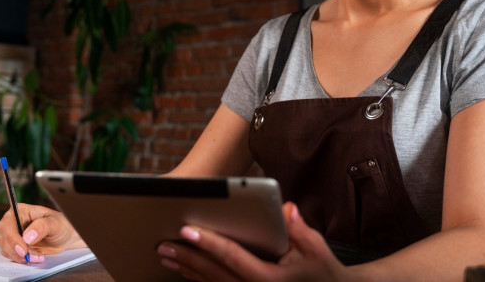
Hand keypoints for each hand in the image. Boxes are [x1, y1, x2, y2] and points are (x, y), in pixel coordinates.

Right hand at [0, 203, 85, 263]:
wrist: (65, 238)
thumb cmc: (60, 225)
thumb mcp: (55, 223)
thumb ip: (42, 226)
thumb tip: (27, 236)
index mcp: (20, 211)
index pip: (7, 224)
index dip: (11, 238)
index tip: (22, 249)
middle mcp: (13, 223)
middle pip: (3, 239)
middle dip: (16, 251)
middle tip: (30, 257)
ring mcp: (13, 236)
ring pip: (5, 249)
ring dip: (20, 256)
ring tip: (38, 255)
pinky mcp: (15, 248)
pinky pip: (11, 256)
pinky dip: (21, 260)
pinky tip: (35, 257)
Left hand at [156, 202, 350, 280]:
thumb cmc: (322, 270)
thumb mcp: (315, 248)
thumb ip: (299, 229)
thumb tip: (287, 209)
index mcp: (269, 279)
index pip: (232, 257)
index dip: (208, 243)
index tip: (187, 230)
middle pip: (214, 273)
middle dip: (187, 257)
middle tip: (163, 244)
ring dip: (187, 269)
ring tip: (166, 256)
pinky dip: (199, 279)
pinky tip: (185, 270)